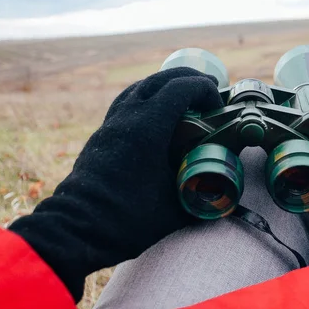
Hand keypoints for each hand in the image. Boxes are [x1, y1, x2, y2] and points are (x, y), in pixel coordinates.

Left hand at [9, 67, 223, 301]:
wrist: (78, 229)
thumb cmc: (127, 220)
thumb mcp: (177, 209)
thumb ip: (205, 196)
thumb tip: (229, 191)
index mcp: (148, 128)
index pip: (182, 87)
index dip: (206, 91)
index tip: (218, 110)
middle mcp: (128, 116)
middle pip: (162, 79)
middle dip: (190, 80)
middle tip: (210, 92)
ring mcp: (113, 121)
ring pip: (143, 86)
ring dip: (168, 86)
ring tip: (187, 98)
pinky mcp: (104, 131)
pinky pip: (129, 99)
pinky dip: (149, 97)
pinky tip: (159, 113)